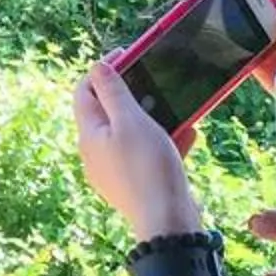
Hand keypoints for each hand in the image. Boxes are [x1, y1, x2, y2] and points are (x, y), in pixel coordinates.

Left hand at [74, 62, 203, 236]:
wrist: (167, 222)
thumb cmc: (147, 168)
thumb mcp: (131, 121)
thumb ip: (113, 93)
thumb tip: (96, 67)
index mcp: (89, 136)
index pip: (85, 92)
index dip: (103, 70)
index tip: (129, 53)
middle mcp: (97, 154)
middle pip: (109, 112)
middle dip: (134, 94)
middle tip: (157, 82)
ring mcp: (116, 171)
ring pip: (133, 133)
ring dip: (155, 118)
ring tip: (178, 108)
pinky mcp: (137, 183)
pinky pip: (149, 154)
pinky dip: (167, 142)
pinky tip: (190, 134)